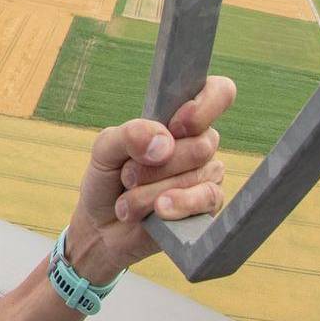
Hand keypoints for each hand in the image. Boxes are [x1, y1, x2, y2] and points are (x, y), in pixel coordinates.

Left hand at [65, 76, 236, 281]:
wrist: (101, 227)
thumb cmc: (107, 180)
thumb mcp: (105, 149)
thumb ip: (129, 135)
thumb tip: (164, 142)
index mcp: (178, 120)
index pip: (218, 92)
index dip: (205, 104)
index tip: (176, 124)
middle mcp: (199, 145)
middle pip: (201, 143)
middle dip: (155, 164)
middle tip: (127, 176)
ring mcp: (207, 176)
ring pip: (196, 174)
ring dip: (151, 191)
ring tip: (128, 201)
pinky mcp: (208, 207)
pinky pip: (206, 199)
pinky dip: (175, 205)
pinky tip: (157, 211)